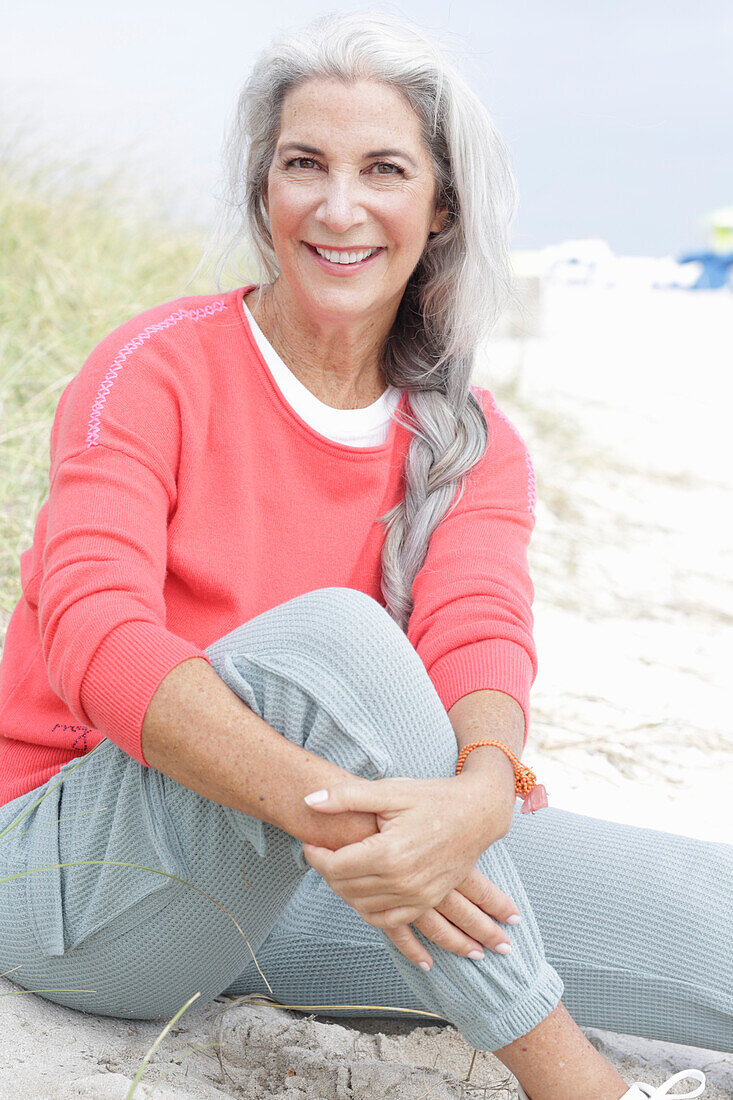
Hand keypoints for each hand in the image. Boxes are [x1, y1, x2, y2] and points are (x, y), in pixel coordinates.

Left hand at [301, 776, 519, 969]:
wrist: (477, 813)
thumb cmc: (432, 798)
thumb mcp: (389, 791)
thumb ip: (346, 796)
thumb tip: (308, 802)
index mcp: (388, 853)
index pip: (334, 866)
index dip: (315, 855)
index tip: (310, 841)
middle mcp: (402, 882)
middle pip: (345, 888)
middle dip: (327, 871)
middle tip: (323, 851)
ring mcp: (416, 896)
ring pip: (362, 907)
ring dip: (344, 891)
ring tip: (340, 868)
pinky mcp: (426, 902)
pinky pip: (388, 921)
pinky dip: (368, 911)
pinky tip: (360, 897)